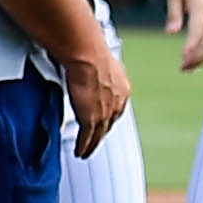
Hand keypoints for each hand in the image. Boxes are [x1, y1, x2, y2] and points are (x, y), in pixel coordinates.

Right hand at [62, 29, 131, 157]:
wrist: (88, 55)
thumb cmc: (90, 50)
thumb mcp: (100, 60)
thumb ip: (96, 66)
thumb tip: (86, 60)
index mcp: (122, 88)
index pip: (116, 108)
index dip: (109, 116)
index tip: (103, 121)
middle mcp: (117, 102)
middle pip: (109, 123)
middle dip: (102, 133)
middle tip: (94, 140)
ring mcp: (105, 112)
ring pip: (99, 135)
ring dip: (92, 145)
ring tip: (86, 152)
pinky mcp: (91, 119)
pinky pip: (87, 138)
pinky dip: (84, 147)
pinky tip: (80, 152)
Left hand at [166, 0, 202, 71]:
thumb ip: (173, 14)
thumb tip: (170, 33)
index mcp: (202, 6)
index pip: (198, 30)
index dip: (191, 45)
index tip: (183, 58)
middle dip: (196, 57)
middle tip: (181, 68)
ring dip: (202, 59)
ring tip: (184, 68)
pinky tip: (193, 62)